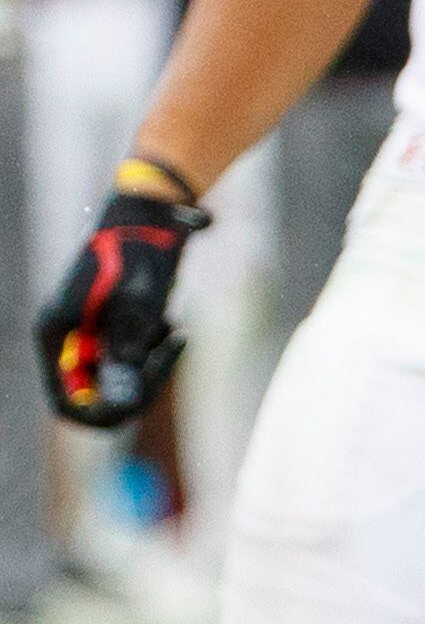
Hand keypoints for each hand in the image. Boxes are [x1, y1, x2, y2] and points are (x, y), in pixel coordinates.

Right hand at [35, 166, 208, 427]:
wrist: (155, 210)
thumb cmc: (141, 251)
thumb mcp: (137, 305)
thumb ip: (124, 353)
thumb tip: (120, 403)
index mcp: (56, 334)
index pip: (68, 401)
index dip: (100, 413)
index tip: (138, 403)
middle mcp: (68, 336)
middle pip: (98, 392)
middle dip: (136, 382)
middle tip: (168, 354)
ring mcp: (92, 329)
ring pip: (121, 375)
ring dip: (148, 363)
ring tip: (169, 331)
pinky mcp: (116, 321)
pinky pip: (134, 355)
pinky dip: (153, 348)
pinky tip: (170, 323)